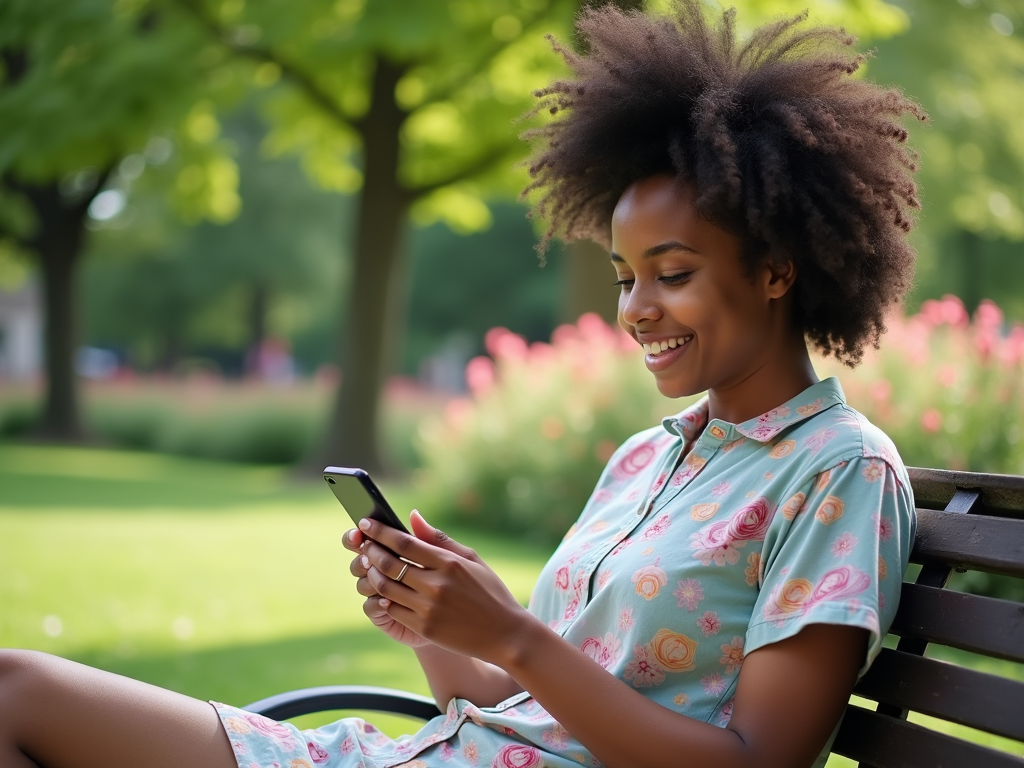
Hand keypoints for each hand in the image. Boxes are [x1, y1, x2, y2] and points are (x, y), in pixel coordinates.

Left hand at [360, 511, 533, 665]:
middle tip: (361, 543)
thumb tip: (412, 516)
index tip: (365, 524)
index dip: (380, 532)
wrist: (504, 634)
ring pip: (386, 587)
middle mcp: (436, 585)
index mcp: (449, 563)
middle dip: (370, 550)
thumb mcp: (471, 559)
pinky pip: (392, 609)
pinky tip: (380, 589)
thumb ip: (439, 539)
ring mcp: (429, 608)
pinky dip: (382, 597)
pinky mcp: (424, 628)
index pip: (404, 542)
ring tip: (368, 566)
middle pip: (389, 563)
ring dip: (371, 574)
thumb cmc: (490, 592)